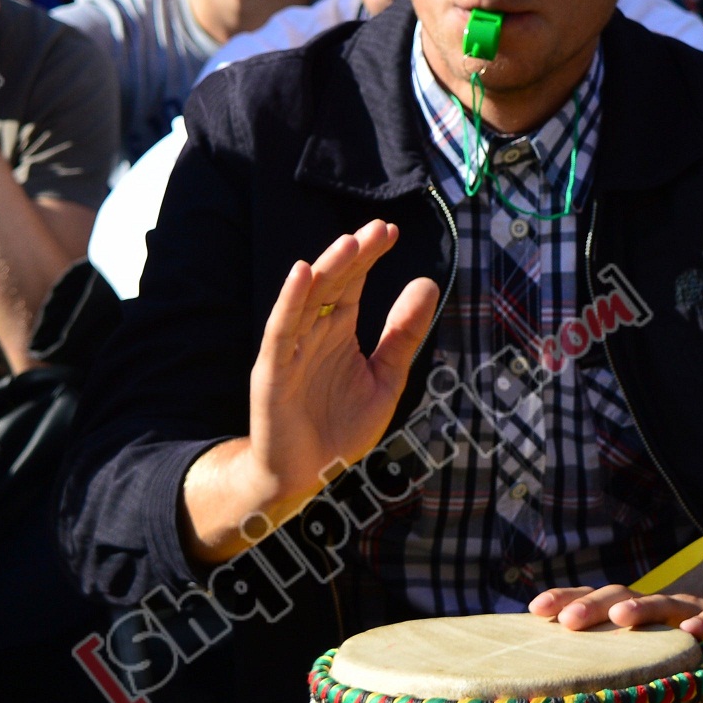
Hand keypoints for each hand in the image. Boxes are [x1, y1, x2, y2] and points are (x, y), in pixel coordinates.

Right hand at [243, 223, 440, 517]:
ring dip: (326, 269)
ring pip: (307, 299)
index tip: (392, 231)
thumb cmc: (341, 428)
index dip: (370, 256)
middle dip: (354, 255)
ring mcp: (291, 349)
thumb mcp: (386, 378)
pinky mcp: (273, 371)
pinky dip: (290, 302)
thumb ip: (403, 335)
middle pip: (333, 283)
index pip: (354, 283)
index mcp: (338, 331)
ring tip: (350, 242)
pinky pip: (281, 331)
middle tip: (378, 228)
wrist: (305, 474)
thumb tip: (429, 283)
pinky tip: (301, 274)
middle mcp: (313, 332)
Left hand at [532, 514, 702, 647]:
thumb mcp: (657, 629)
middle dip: (590, 606)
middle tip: (563, 619)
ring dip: (642, 609)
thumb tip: (574, 680)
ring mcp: (695, 607)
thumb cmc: (693, 615)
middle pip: (620, 596)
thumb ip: (624, 648)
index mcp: (637, 605)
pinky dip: (702, 627)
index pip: (594, 597)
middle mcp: (659, 601)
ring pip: (664, 605)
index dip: (565, 599)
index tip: (533, 609)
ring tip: (620, 616)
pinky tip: (690, 636)